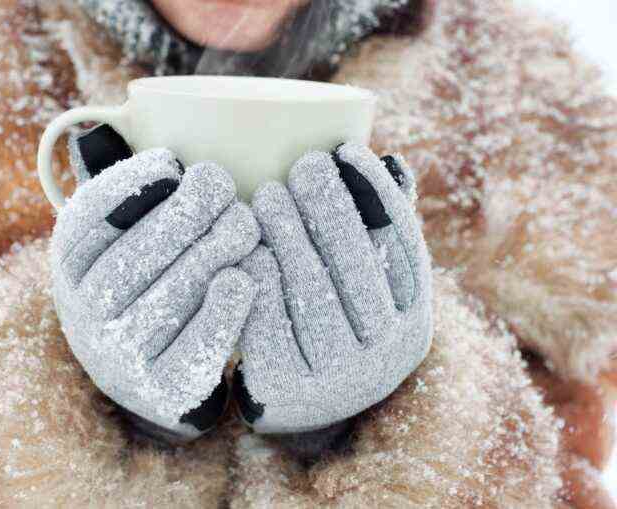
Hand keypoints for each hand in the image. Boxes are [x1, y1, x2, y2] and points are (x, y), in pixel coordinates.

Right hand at [52, 126, 259, 440]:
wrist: (147, 370)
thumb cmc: (144, 280)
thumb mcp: (119, 240)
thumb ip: (118, 194)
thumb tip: (101, 127)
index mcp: (70, 269)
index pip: (87, 222)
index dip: (129, 185)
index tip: (171, 162)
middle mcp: (84, 314)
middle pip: (135, 255)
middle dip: (185, 211)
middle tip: (222, 183)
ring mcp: (119, 357)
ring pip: (172, 296)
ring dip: (214, 251)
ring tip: (245, 223)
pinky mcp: (162, 388)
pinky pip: (196, 346)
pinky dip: (224, 310)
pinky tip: (244, 278)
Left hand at [234, 143, 432, 434]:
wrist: (298, 403)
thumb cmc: (334, 322)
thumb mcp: (368, 287)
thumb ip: (381, 231)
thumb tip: (394, 162)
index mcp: (414, 321)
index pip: (402, 246)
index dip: (375, 193)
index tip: (346, 149)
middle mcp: (388, 355)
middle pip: (356, 265)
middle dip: (329, 207)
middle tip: (302, 165)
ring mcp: (340, 378)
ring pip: (311, 289)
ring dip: (288, 233)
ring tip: (265, 193)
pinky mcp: (288, 388)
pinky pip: (268, 318)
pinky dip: (256, 275)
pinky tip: (245, 245)